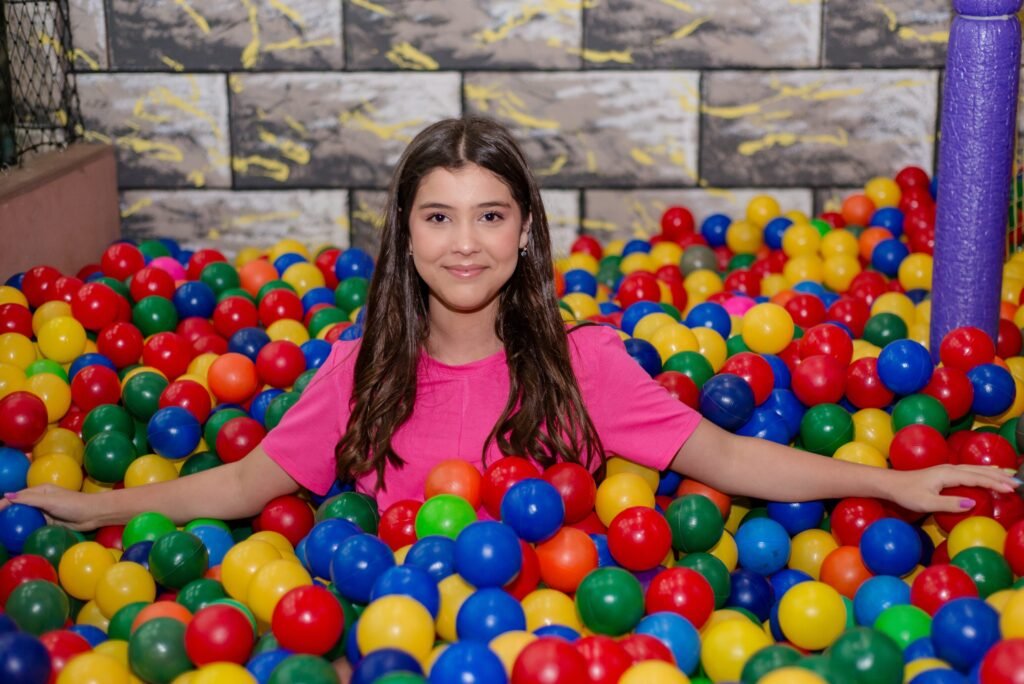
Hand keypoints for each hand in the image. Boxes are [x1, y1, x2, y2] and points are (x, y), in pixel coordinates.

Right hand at [0, 486, 104, 530]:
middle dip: (7, 514)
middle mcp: (40, 500)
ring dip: (15, 523)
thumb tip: (7, 495)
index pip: (16, 497)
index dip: (4, 503)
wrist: (93, 514)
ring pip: (25, 517)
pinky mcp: (49, 522)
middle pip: (19, 507)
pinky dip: (25, 529)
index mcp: (39, 491)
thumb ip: (29, 499)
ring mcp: (44, 511)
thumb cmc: (73, 504)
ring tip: (4, 532)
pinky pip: (33, 525)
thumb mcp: (50, 501)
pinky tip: (17, 536)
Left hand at [886, 464, 1020, 513]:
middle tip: (1018, 483)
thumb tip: (972, 503)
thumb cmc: (907, 494)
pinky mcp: (945, 473)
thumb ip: (949, 503)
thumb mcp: (926, 503)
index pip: (976, 478)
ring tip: (1010, 475)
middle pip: (979, 471)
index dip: (994, 483)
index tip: (1011, 489)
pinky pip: (969, 471)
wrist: (891, 483)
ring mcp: (948, 470)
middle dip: (999, 476)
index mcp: (947, 474)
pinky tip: (989, 472)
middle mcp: (950, 469)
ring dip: (993, 472)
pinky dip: (983, 471)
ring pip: (975, 469)